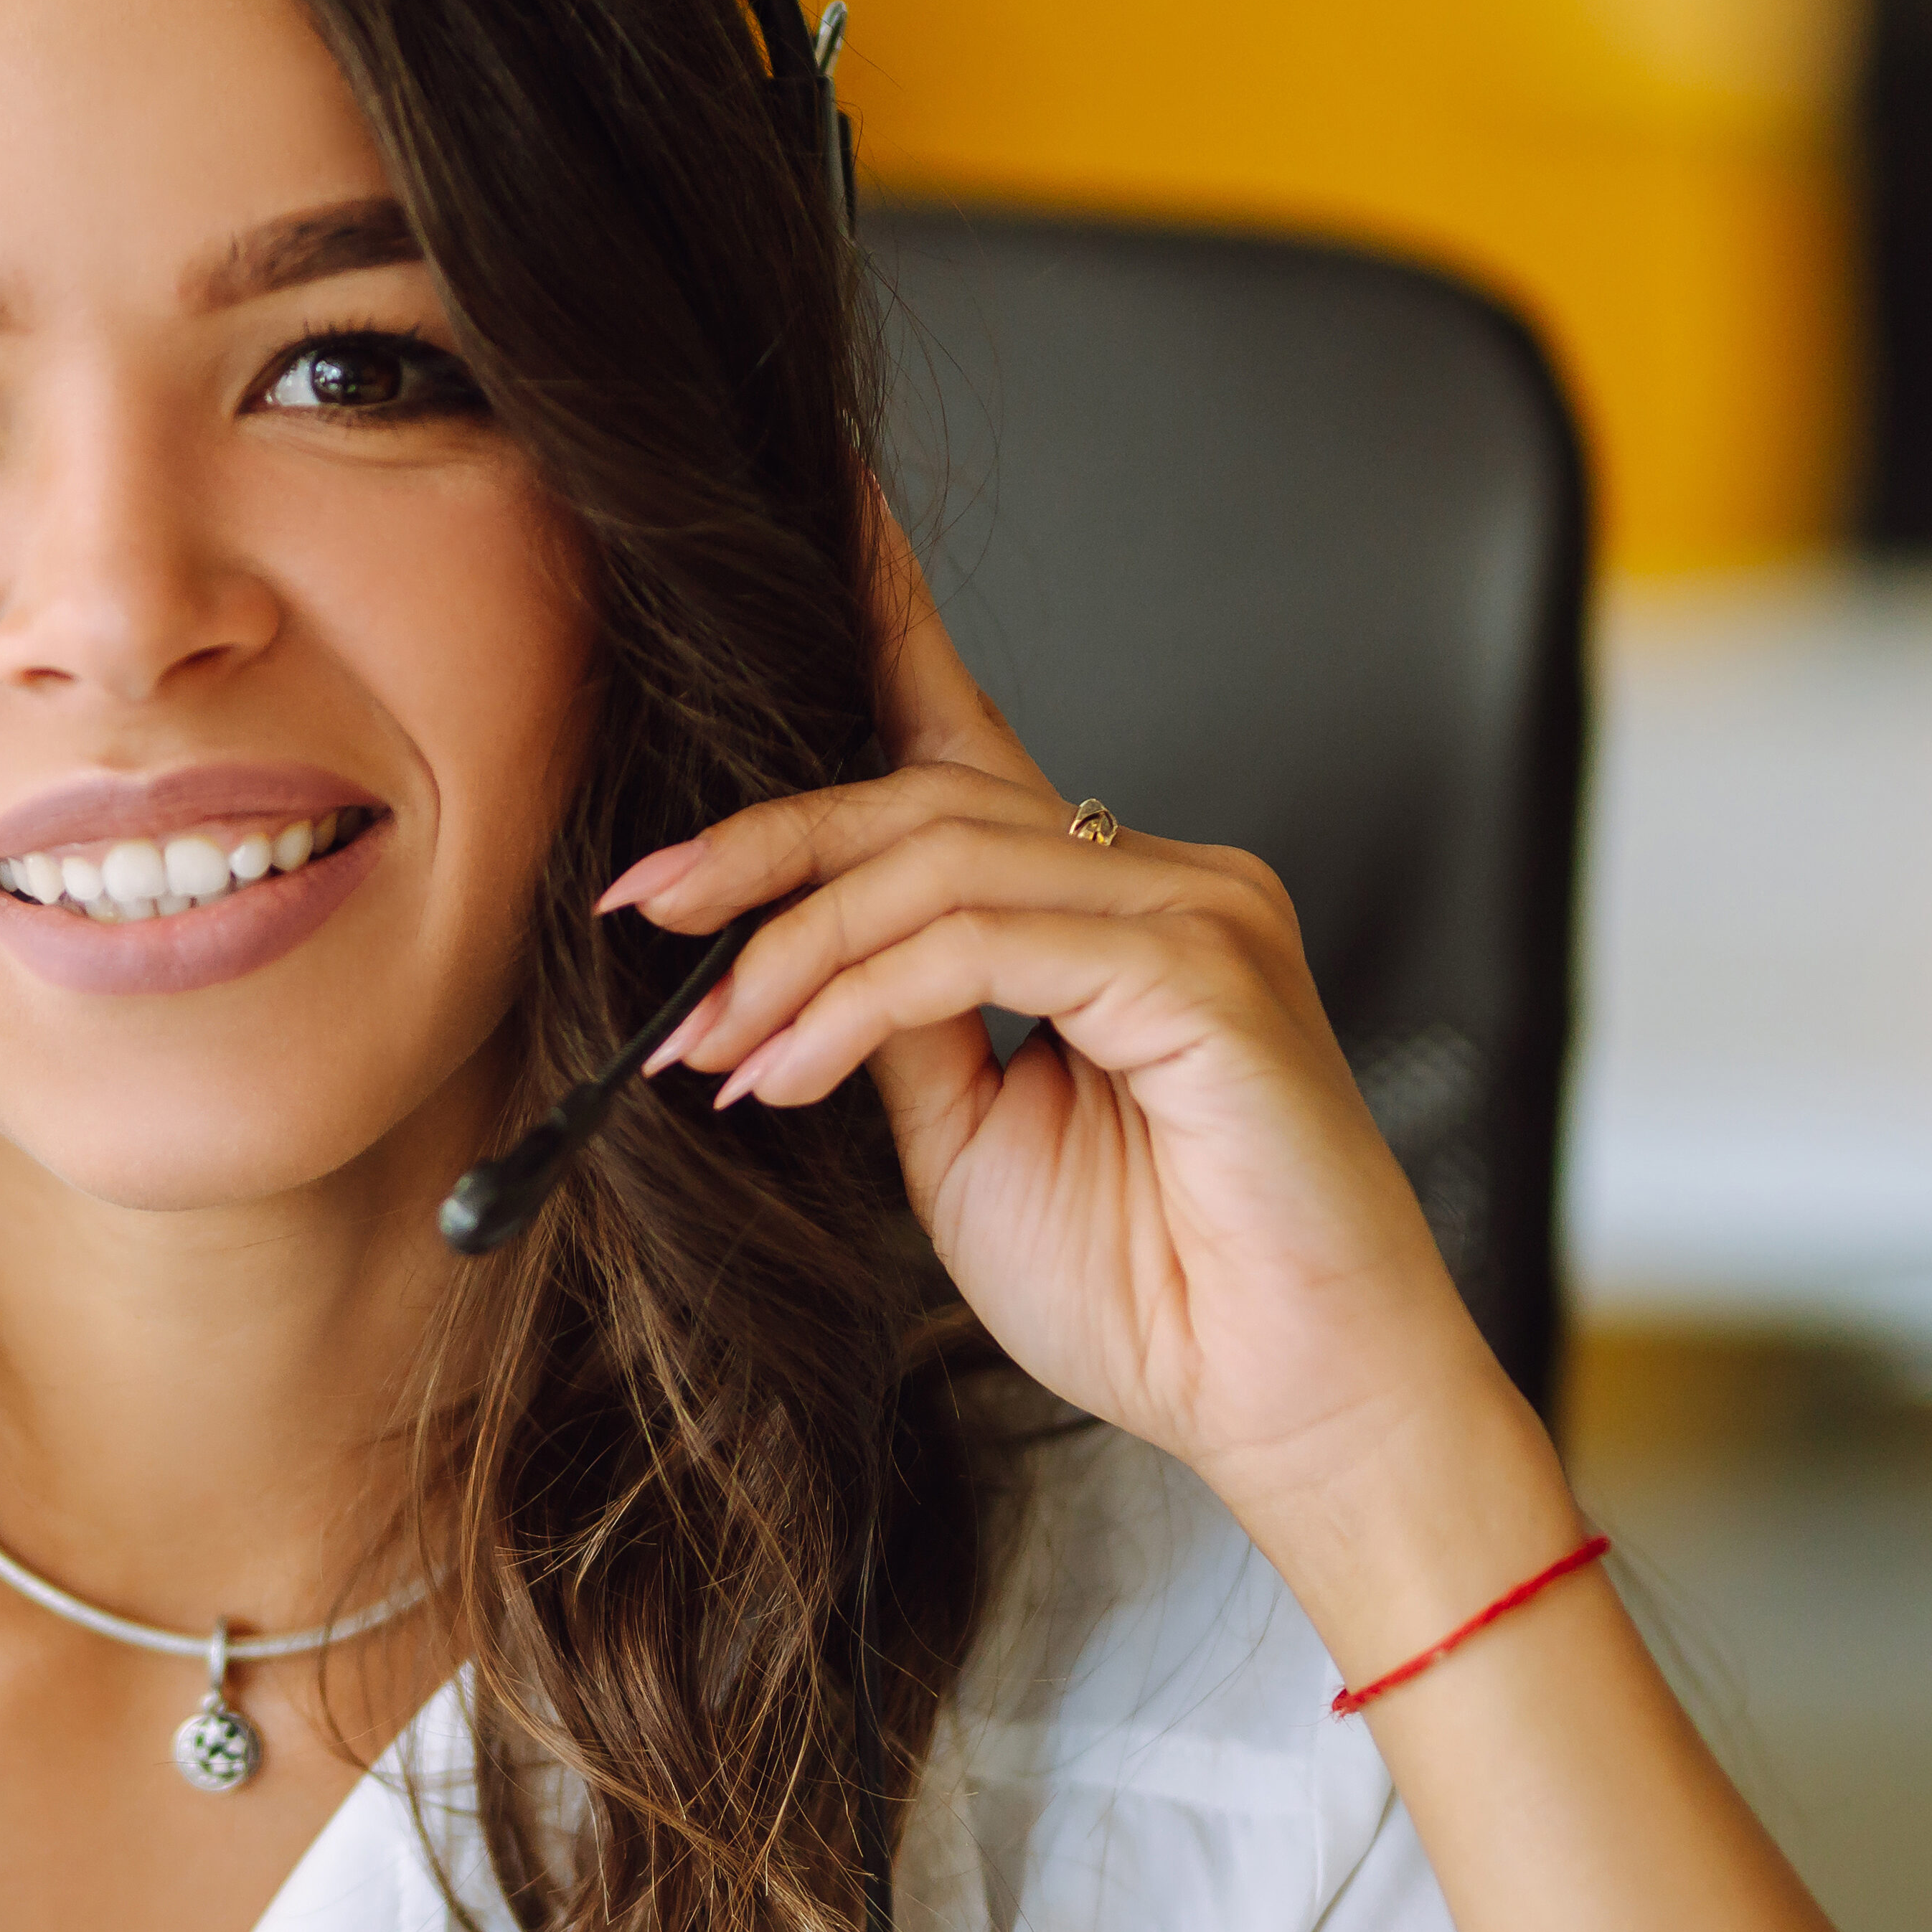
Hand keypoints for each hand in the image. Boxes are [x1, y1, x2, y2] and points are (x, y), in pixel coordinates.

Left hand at [597, 496, 1558, 1616]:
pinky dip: (857, 1000)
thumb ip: (895, 1020)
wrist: (1285, 1407)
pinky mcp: (1205, 976)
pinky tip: (780, 1070)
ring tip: (707, 1043)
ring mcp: (1199, 912)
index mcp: (1104, 905)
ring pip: (937, 866)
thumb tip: (787, 956)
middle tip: (646, 911)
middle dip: (761, 851)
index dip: (885, 621)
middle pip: (920, 801)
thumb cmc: (1152, 1290)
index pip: (967, 735)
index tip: (800, 524)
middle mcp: (1163, 878)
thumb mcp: (965, 1136)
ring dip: (792, 952)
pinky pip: (984, 946)